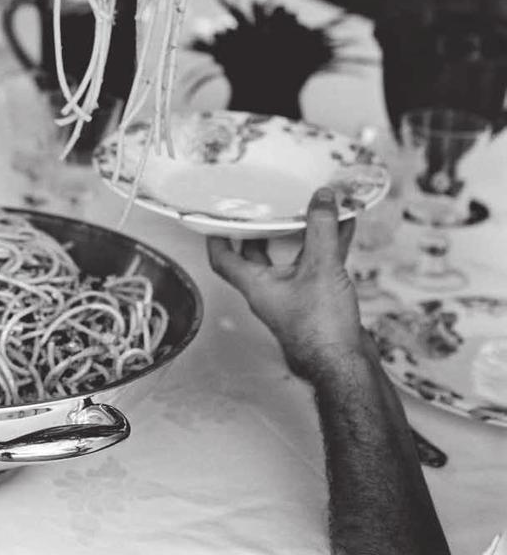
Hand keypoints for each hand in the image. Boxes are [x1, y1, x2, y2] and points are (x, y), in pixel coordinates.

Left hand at [206, 187, 366, 381]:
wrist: (348, 369)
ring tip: (313, 209)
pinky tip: (344, 229)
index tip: (219, 214)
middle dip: (263, 228)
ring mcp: (293, 298)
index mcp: (255, 285)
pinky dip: (328, 247)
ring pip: (292, 258)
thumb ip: (321, 229)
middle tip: (268, 206)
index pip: (223, 257)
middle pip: (257, 254)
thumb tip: (321, 197)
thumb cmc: (322, 331)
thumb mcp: (320, 268)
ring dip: (302, 234)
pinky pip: (318, 266)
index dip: (217, 235)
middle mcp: (269, 291)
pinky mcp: (317, 302)